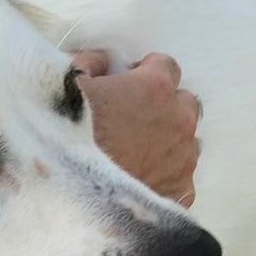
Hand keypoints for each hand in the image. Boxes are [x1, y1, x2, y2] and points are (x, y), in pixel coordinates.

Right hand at [73, 49, 201, 205]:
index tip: (131, 84)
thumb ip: (89, 64)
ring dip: (169, 142)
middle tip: (135, 118)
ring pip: (188, 142)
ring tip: (137, 152)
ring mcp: (182, 159)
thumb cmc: (66, 140)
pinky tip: (141, 179)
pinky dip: (166, 177)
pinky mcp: (179, 193)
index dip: (146, 73)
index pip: (167, 65)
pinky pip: (182, 178)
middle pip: (185, 102)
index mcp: (154, 88)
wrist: (70, 194)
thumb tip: (100, 61)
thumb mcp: (66, 87)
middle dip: (165, 106)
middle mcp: (178, 121)